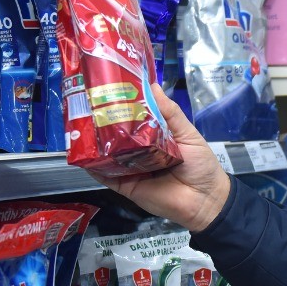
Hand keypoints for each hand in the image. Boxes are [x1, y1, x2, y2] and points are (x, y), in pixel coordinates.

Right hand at [93, 85, 231, 231]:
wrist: (206, 199)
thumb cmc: (201, 165)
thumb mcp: (187, 133)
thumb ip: (170, 112)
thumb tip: (152, 86)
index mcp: (154, 136)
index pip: (133, 118)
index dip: (121, 106)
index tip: (106, 89)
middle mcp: (139, 151)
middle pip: (117, 136)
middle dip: (102, 123)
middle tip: (86, 105)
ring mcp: (131, 169)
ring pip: (108, 154)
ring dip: (95, 143)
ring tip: (80, 126)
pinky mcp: (126, 186)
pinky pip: (107, 177)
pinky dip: (94, 168)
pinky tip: (84, 155)